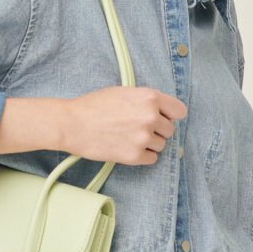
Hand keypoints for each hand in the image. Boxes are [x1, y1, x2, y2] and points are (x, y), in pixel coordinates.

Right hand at [62, 86, 187, 165]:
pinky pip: (151, 159)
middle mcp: (151, 117)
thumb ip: (145, 101)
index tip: (163, 119)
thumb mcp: (124, 92)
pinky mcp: (135, 156)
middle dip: (156, 130)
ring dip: (148, 144)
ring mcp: (144, 138)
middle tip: (136, 129)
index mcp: (150, 98)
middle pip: (169, 130)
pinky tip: (127, 149)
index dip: (170, 115)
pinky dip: (142, 156)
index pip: (179, 111)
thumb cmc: (93, 106)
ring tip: (129, 139)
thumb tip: (159, 112)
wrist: (73, 124)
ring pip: (160, 145)